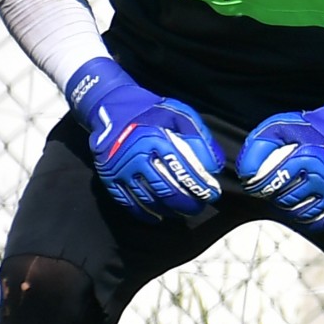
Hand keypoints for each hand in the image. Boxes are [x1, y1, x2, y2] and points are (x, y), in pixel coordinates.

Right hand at [65, 57, 223, 221]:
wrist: (111, 107)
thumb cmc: (152, 112)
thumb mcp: (180, 115)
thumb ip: (200, 138)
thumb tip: (215, 166)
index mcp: (155, 139)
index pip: (183, 172)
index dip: (200, 188)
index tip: (212, 195)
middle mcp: (136, 156)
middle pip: (166, 191)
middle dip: (187, 204)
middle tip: (198, 207)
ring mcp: (120, 169)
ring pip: (149, 200)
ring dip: (169, 210)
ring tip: (182, 211)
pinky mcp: (108, 177)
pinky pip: (127, 203)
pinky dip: (144, 213)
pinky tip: (158, 216)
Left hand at [235, 77, 323, 232]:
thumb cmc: (310, 129)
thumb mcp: (278, 127)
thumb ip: (258, 147)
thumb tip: (246, 174)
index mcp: (304, 158)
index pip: (268, 186)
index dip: (256, 187)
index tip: (257, 184)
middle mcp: (321, 177)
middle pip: (285, 201)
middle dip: (275, 196)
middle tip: (277, 187)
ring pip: (303, 213)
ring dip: (292, 208)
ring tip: (291, 195)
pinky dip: (312, 220)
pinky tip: (306, 207)